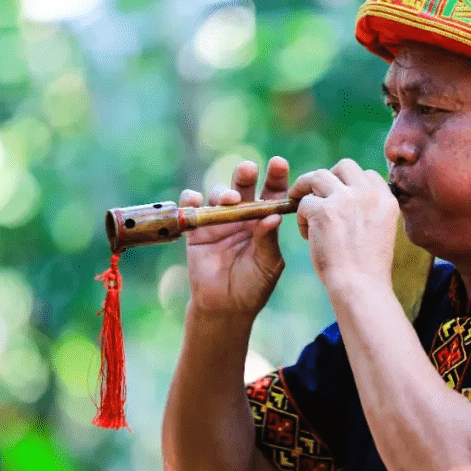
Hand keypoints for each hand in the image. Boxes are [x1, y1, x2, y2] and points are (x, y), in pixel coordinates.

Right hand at [181, 157, 288, 315]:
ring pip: (219, 195)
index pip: (272, 193)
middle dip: (246, 175)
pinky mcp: (197, 230)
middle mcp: (242, 215)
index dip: (276, 177)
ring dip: (223, 192)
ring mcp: (219, 220)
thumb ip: (268, 241)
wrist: (227, 306)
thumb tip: (273, 218)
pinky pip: (191, 209)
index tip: (278, 163)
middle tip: (249, 169)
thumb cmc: (254, 285)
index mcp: (264, 220)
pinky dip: (191, 200)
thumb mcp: (267, 264)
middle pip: (244, 187)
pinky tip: (196, 199)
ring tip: (230, 199)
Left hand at [287, 159, 398, 290]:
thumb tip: (349, 200)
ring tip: (299, 202)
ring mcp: (346, 199)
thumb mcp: (381, 232)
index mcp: (387, 200)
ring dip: (306, 188)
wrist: (361, 287)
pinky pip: (304, 202)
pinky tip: (307, 234)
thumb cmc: (370, 269)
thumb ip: (370, 212)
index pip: (369, 174)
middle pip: (344, 166)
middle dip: (328, 177)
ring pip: (318, 176)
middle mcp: (368, 194)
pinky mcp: (323, 210)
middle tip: (317, 192)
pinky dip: (301, 216)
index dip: (351, 183)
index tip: (342, 196)